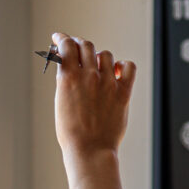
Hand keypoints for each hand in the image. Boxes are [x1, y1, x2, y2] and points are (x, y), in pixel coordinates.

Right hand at [51, 32, 135, 158]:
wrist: (89, 150)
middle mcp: (88, 76)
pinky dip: (123, 66)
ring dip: (100, 58)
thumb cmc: (72, 133)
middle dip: (80, 44)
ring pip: (106, 55)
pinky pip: (128, 67)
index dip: (62, 38)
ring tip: (97, 67)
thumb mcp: (60, 102)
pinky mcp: (123, 92)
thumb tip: (70, 68)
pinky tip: (117, 72)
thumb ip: (66, 82)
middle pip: (86, 46)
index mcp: (68, 78)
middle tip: (78, 49)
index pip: (66, 46)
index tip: (60, 38)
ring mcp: (108, 83)